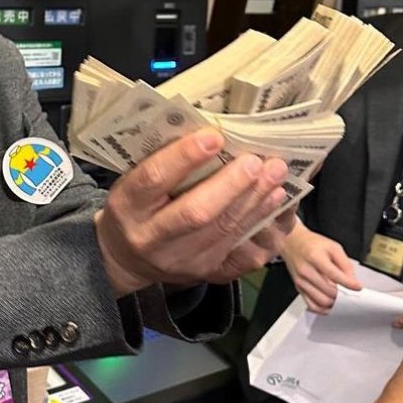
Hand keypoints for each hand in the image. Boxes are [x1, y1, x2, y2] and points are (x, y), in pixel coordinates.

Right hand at [94, 131, 293, 294]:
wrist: (128, 259)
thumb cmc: (135, 207)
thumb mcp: (132, 183)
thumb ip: (161, 161)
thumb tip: (209, 130)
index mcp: (127, 206)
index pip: (154, 179)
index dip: (184, 157)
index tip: (214, 136)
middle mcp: (150, 238)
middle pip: (195, 212)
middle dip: (230, 185)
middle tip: (255, 161)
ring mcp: (179, 260)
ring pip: (222, 231)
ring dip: (254, 200)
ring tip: (275, 174)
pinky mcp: (204, 272)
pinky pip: (239, 251)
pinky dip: (260, 221)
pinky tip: (274, 200)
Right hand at [280, 221, 357, 312]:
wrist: (292, 242)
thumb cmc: (311, 244)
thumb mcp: (333, 246)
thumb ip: (345, 263)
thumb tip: (352, 279)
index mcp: (315, 257)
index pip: (334, 275)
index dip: (348, 284)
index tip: (357, 287)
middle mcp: (306, 271)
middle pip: (329, 291)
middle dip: (342, 294)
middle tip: (349, 292)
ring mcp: (301, 281)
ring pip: (321, 301)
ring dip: (334, 302)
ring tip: (341, 298)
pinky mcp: (298, 288)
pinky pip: (311, 305)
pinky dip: (323, 309)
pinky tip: (329, 305)